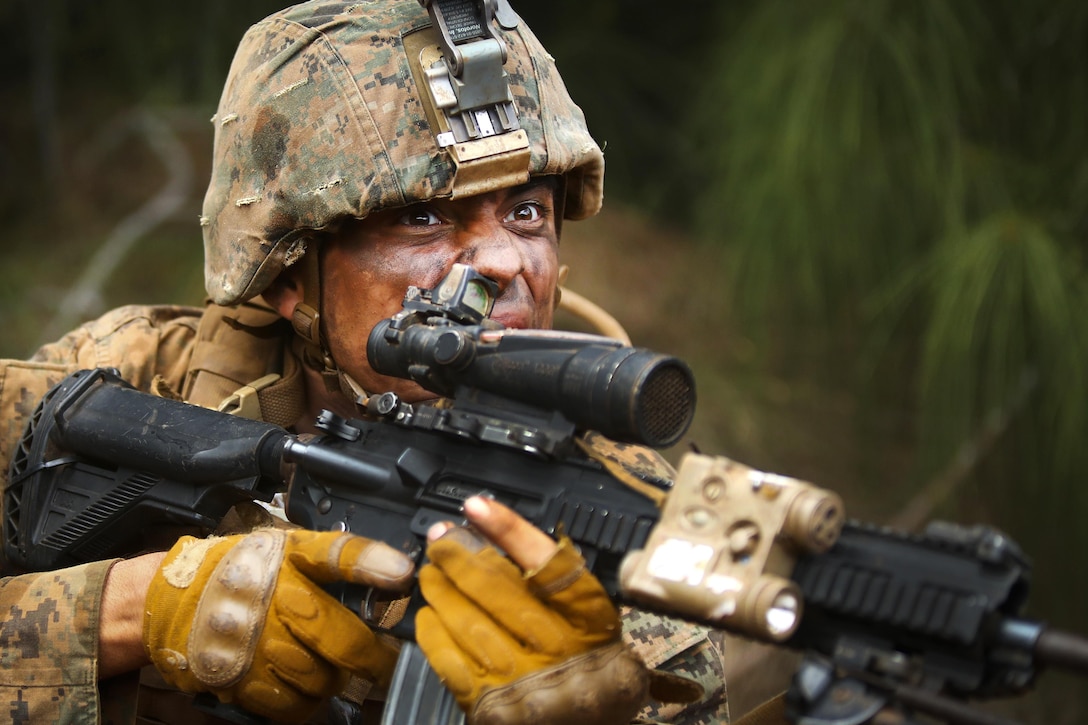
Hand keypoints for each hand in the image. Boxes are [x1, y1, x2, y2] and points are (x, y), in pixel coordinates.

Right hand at [143, 528, 413, 721]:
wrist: (171, 598)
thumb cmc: (242, 569)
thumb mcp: (286, 545)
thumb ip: (334, 558)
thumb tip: (394, 573)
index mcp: (290, 557)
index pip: (337, 554)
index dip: (373, 562)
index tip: (403, 573)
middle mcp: (275, 599)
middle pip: (343, 637)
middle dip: (375, 656)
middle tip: (389, 661)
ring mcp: (257, 643)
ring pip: (323, 678)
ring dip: (335, 678)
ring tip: (330, 667)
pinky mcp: (239, 679)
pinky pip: (292, 704)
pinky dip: (305, 702)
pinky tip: (301, 684)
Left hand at [417, 497, 701, 724]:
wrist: (590, 718)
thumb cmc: (586, 652)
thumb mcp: (584, 607)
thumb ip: (545, 571)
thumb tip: (487, 524)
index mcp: (588, 615)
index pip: (546, 560)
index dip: (508, 528)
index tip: (477, 505)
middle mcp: (558, 647)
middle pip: (496, 587)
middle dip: (458, 555)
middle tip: (440, 539)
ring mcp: (523, 679)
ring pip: (466, 620)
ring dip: (440, 589)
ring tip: (431, 572)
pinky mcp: (493, 705)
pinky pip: (450, 659)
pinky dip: (433, 630)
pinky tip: (431, 613)